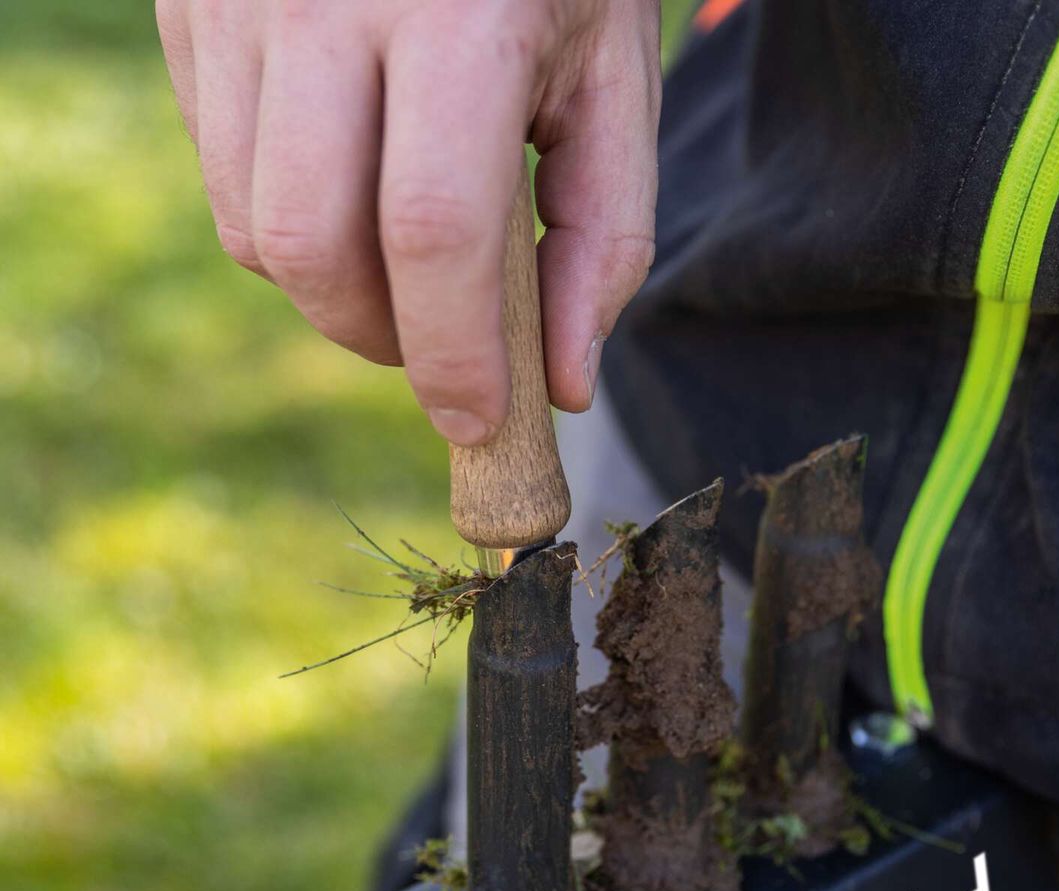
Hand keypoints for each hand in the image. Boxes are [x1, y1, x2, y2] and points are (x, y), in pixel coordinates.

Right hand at [156, 0, 660, 445]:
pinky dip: (288, 219)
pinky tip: (348, 177)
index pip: (431, 231)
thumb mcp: (611, 84)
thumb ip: (600, 239)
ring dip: (330, 290)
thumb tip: (562, 384)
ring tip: (401, 260)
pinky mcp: (189, 3)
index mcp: (456, 12)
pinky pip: (219, 170)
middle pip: (309, 244)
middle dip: (379, 337)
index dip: (452, 355)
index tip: (476, 422)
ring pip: (249, 226)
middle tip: (438, 344)